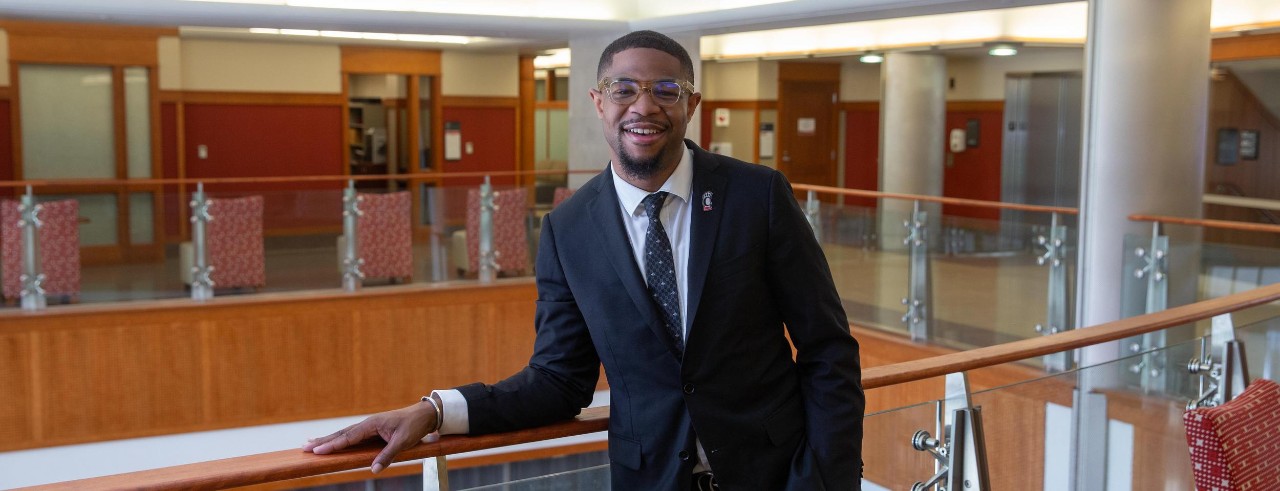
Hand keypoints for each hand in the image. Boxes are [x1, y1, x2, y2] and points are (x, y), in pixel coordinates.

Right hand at [302, 400, 438, 473]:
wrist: (424, 415)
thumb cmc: (414, 426)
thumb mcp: (403, 442)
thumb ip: (387, 455)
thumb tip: (374, 469)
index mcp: (372, 424)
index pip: (348, 437)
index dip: (332, 445)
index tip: (317, 450)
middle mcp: (367, 424)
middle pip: (341, 434)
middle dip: (323, 441)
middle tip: (304, 447)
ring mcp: (368, 427)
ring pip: (344, 434)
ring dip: (328, 439)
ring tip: (311, 443)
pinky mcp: (371, 430)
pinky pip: (352, 436)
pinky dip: (339, 439)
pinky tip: (332, 442)